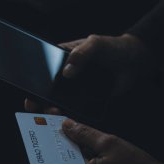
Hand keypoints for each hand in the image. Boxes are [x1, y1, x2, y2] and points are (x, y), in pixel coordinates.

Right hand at [24, 33, 144, 112]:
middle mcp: (66, 75)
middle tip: (37, 107)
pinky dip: (70, 116)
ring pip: (58, 102)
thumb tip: (67, 72)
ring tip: (55, 114)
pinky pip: (75, 110)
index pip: (42, 70)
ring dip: (53, 109)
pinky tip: (67, 119)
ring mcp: (75, 89)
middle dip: (39, 99)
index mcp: (62, 58)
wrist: (134, 62)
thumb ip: (81, 53)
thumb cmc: (113, 48)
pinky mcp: (86, 100)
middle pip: (46, 89)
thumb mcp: (95, 44)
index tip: (30, 91)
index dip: (33, 81)